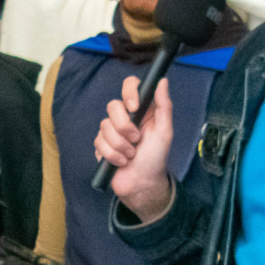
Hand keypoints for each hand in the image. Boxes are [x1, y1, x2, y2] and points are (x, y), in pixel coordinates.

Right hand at [94, 74, 175, 222]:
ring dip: (120, 145)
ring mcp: (111, 131)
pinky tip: (121, 162)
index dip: (129, 92)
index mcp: (142, 110)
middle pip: (112, 106)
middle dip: (124, 127)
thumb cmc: (156, 158)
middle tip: (136, 140)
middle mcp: (125, 117)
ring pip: (105, 127)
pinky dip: (112, 155)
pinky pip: (99, 142)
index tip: (134, 107)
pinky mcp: (101, 145)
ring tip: (131, 156)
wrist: (142, 184)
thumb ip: (164, 106)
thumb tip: (162, 80)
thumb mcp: (165, 132)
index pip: (130, 86)